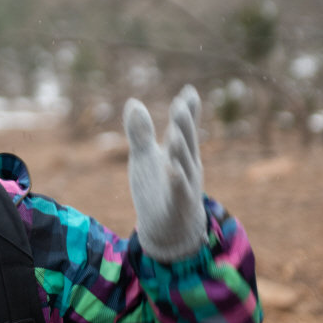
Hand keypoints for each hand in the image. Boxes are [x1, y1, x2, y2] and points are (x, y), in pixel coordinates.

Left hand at [123, 86, 208, 261]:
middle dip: (184, 125)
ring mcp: (185, 186)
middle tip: (180, 105)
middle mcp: (187, 166)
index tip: (189, 92)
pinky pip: (178, 192)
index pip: (183, 129)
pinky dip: (176, 181)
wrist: (167, 230)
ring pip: (184, 166)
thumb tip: (134, 102)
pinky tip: (171, 169)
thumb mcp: (145, 158)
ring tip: (175, 133)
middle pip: (186, 143)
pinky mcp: (177, 205)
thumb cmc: (158, 188)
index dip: (187, 112)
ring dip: (181, 150)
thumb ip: (141, 133)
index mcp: (179, 153)